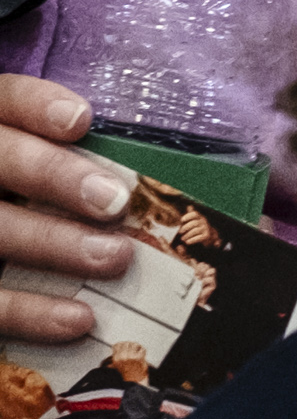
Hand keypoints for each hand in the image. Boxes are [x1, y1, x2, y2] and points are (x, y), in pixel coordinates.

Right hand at [0, 77, 142, 346]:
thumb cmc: (29, 196)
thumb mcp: (38, 163)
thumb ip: (72, 156)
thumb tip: (158, 171)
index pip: (4, 100)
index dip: (37, 106)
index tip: (83, 121)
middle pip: (0, 159)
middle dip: (56, 177)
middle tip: (116, 201)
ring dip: (55, 244)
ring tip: (117, 257)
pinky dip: (29, 313)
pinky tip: (79, 318)